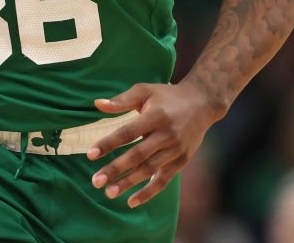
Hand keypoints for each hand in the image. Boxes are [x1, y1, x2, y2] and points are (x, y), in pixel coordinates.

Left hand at [87, 81, 222, 207]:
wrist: (203, 103)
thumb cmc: (168, 96)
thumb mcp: (146, 91)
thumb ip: (122, 100)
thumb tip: (97, 104)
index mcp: (156, 115)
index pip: (128, 132)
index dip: (109, 143)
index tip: (90, 154)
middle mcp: (167, 134)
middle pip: (137, 155)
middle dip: (115, 169)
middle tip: (96, 181)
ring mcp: (176, 149)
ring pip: (149, 169)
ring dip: (129, 183)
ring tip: (109, 192)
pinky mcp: (182, 160)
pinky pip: (164, 180)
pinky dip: (149, 192)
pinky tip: (131, 201)